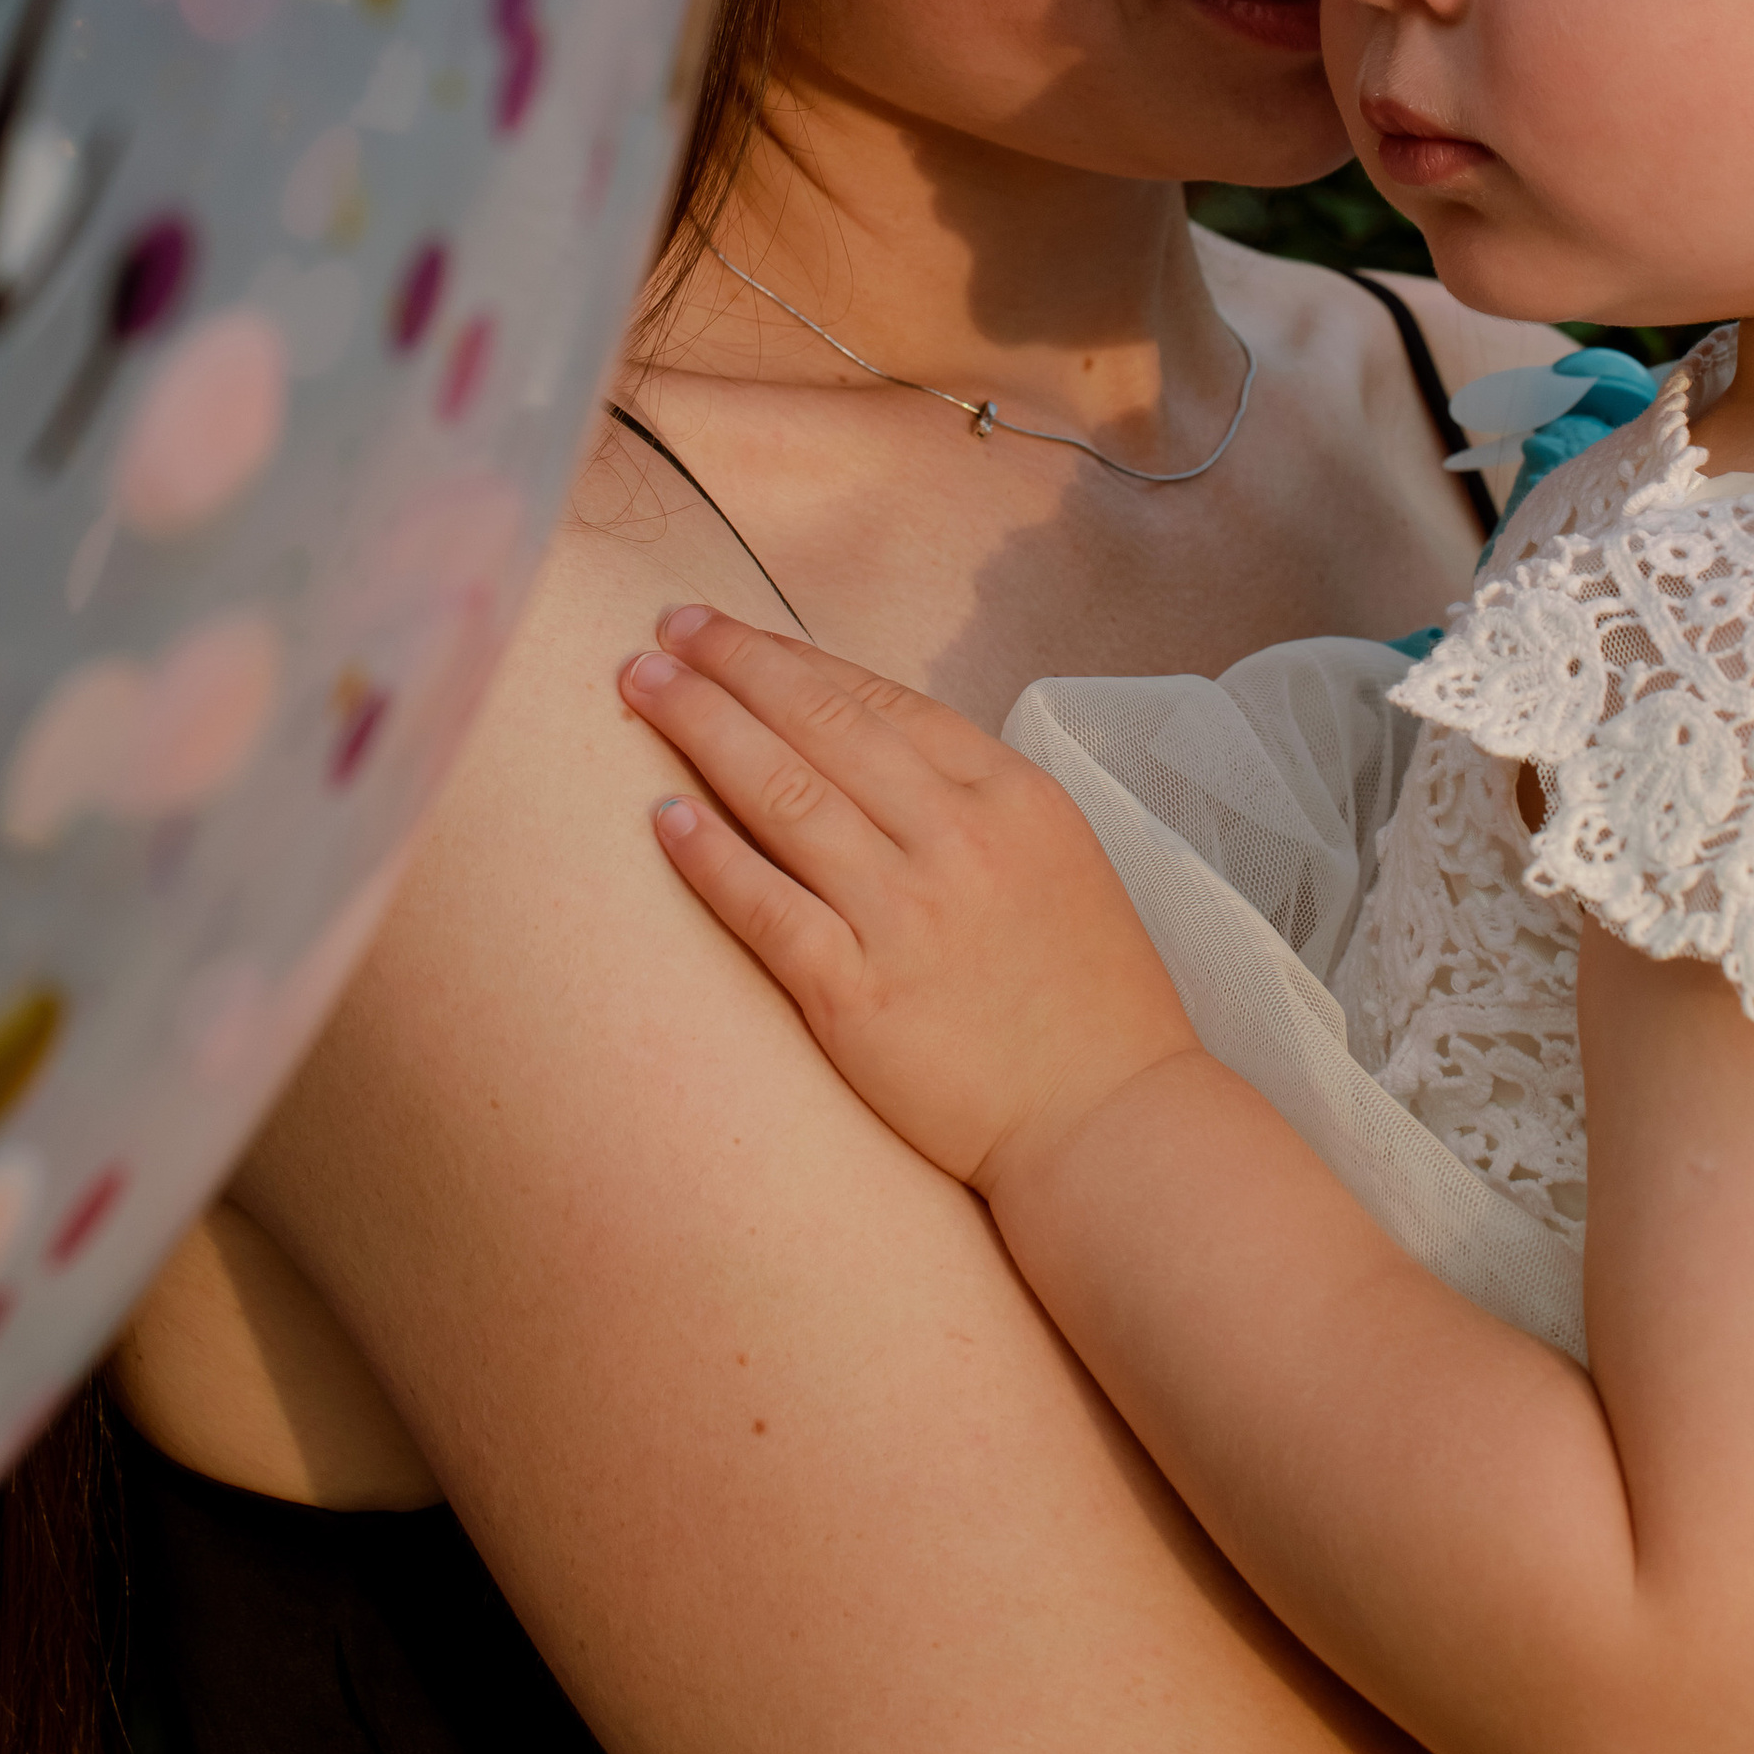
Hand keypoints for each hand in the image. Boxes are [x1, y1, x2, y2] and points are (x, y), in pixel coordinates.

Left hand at [620, 605, 1199, 1200]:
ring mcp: (906, 915)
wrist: (1111, 1122)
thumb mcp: (1056, 858)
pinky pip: (765, 907)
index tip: (729, 631)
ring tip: (643, 686)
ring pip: (782, 795)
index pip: (880, 700)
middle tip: (664, 631)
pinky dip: (709, 856)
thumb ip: (971, 800)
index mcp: (1011, 794)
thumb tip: (865, 749)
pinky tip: (662, 818)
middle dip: (732, 665)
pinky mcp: (857, 997)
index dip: (793, 656)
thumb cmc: (1088, 998)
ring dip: (703, 729)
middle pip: (820, 725)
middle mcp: (958, 838)